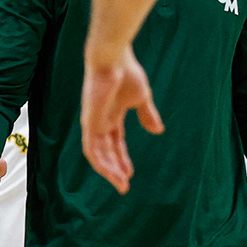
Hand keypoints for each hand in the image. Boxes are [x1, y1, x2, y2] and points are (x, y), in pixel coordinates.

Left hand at [80, 44, 162, 193]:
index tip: (130, 173)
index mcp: (111, 116)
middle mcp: (99, 122)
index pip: (114, 143)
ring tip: (120, 184)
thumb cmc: (127, 73)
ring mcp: (92, 123)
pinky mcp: (89, 122)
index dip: (121, 158)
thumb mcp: (141, 98)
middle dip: (114, 169)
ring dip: (108, 170)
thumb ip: (146, 115)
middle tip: (123, 186)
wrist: (114, 60)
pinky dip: (100, 162)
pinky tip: (110, 173)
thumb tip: (157, 131)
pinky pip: (91, 148)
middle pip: (105, 151)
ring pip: (97, 154)